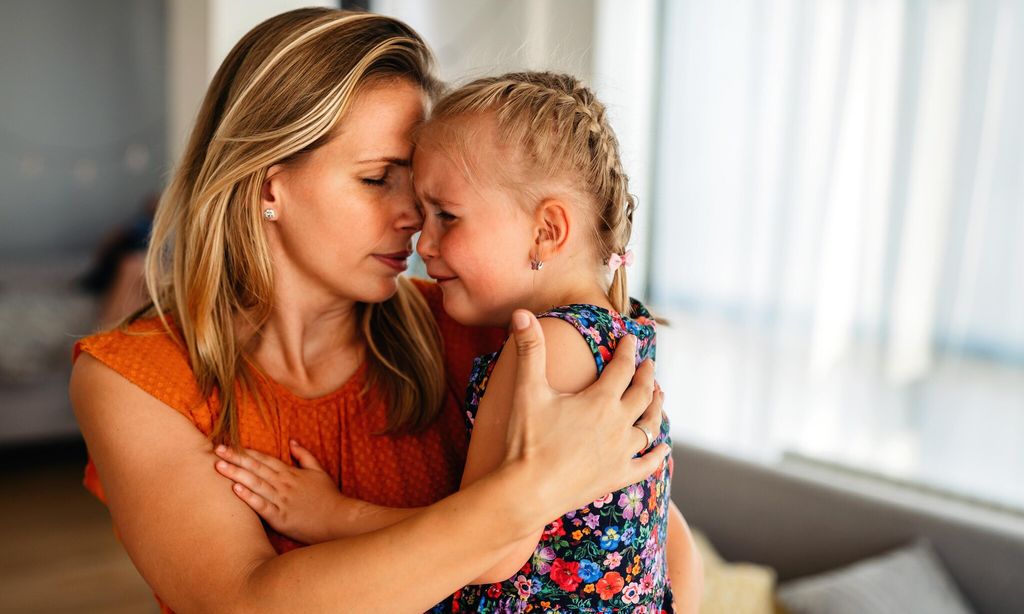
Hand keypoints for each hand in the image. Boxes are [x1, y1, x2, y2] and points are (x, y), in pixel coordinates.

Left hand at [214, 440, 360, 543]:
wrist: (339, 520)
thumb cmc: (329, 497)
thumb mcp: (319, 471)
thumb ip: (304, 456)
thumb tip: (292, 441)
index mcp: (290, 473)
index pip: (263, 459)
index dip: (245, 452)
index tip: (228, 445)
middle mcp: (283, 484)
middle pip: (255, 468)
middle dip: (235, 458)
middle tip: (216, 450)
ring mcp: (281, 501)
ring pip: (255, 484)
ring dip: (236, 474)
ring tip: (219, 467)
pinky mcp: (281, 518)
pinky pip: (262, 506)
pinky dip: (249, 497)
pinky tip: (236, 490)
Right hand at [502, 310, 670, 520]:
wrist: (528, 491)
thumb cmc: (527, 440)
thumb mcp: (527, 390)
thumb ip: (529, 349)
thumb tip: (521, 313)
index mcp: (600, 400)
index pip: (622, 368)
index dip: (628, 351)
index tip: (631, 339)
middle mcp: (618, 424)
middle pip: (642, 395)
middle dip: (647, 376)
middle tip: (650, 365)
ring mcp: (621, 453)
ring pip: (650, 426)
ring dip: (656, 409)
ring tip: (659, 397)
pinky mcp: (619, 478)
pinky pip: (647, 464)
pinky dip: (658, 454)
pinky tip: (664, 448)